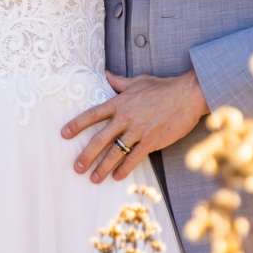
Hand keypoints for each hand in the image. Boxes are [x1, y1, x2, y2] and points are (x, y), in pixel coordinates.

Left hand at [59, 70, 207, 181]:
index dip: (77, 125)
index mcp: (119, 102)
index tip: (64, 134)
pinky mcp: (152, 141)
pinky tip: (116, 177)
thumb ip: (119, 82)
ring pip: (115, 153)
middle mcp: (125, 118)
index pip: (92, 114)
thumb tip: (106, 74)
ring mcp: (138, 131)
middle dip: (86, 155)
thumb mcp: (138, 81)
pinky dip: (124, 169)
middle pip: (100, 139)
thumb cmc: (163, 87)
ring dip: (102, 167)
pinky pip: (134, 158)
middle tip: (76, 167)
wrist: (187, 95)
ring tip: (94, 178)